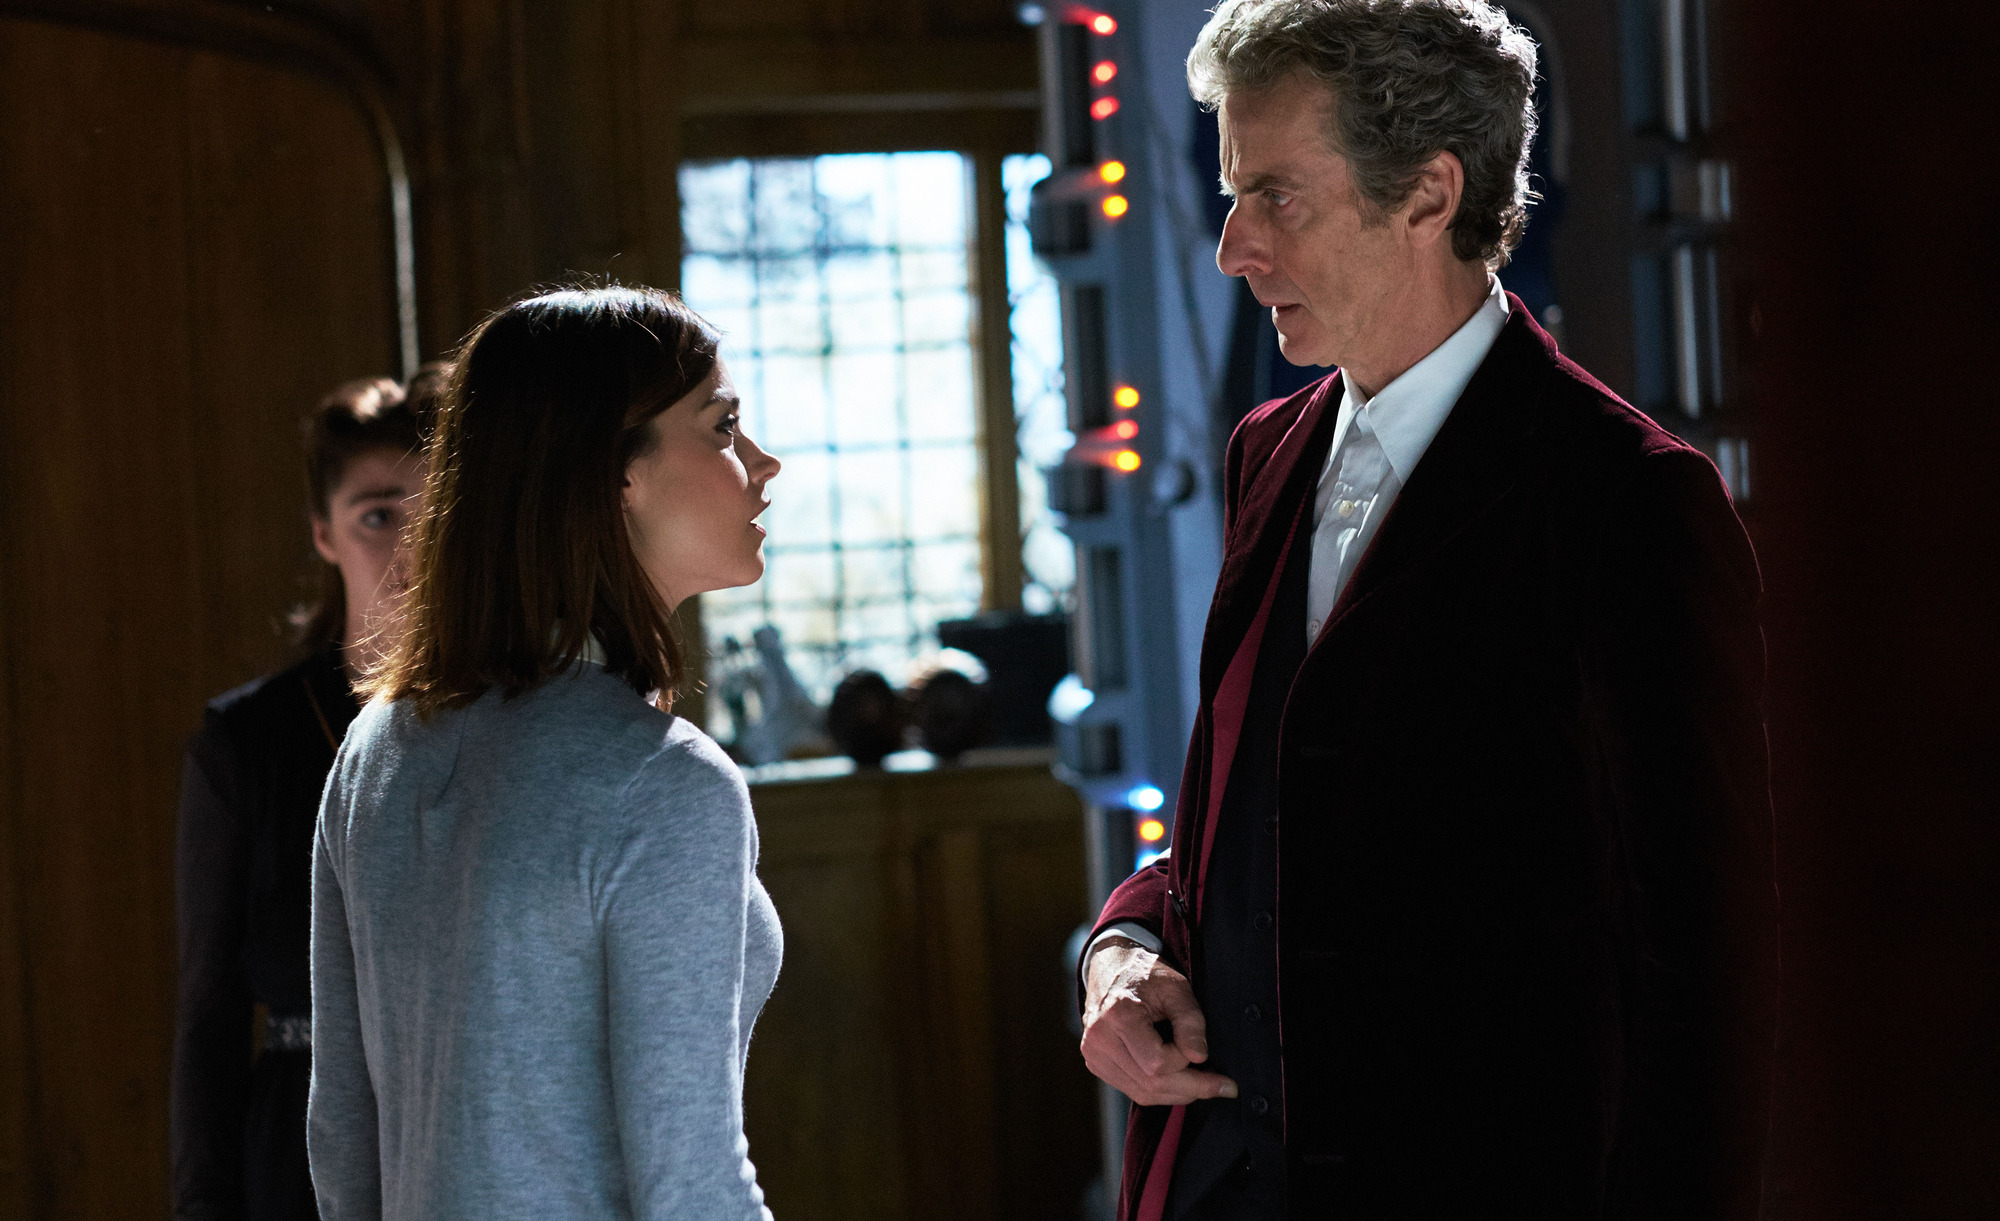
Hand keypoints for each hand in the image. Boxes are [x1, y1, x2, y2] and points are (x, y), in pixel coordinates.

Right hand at [1080, 936, 1237, 1105]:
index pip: (1157, 1062)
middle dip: (1191, 1088)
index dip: (1185, 1061)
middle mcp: (1100, 1039)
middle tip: (1222, 1086)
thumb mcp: (1176, 988)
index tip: (1201, 1050)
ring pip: (1142, 1093)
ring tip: (1203, 1083)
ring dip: (1177, 1093)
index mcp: (1118, 1015)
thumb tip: (1200, 1057)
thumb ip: (1190, 1021)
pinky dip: (1159, 1090)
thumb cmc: (1146, 975)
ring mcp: (1094, 1054)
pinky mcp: (1096, 1064)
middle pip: (1150, 1084)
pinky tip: (1177, 1079)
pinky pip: (1133, 1090)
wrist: (1111, 967)